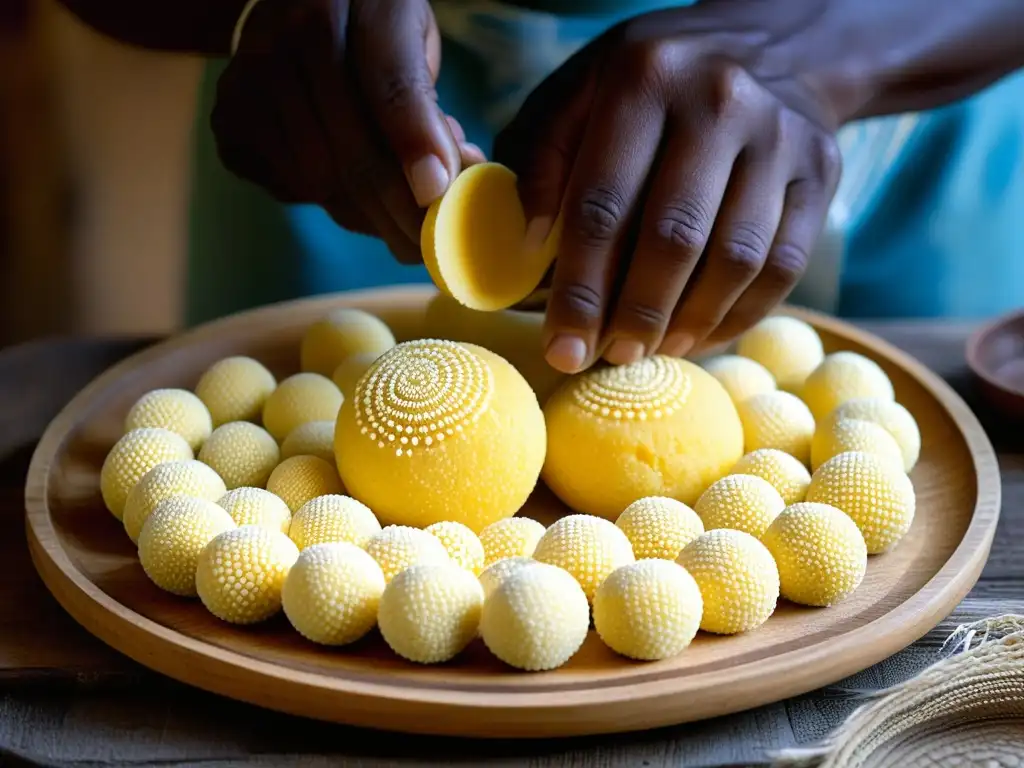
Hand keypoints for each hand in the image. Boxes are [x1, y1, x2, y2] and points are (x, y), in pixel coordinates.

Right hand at [211, 0, 484, 263]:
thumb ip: (432, 112)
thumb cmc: (369, 38)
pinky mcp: (228, 115)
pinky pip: (285, 185)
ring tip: (386, 209)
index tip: (435, 194)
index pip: (392, 84)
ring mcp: (253, 74)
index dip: (415, 144)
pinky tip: (335, 176)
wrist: (293, 8)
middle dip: (397, 212)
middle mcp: (295, 30)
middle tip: (425, 248)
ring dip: (361, 212)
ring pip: (319, 180)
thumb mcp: (415, 50)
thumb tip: (455, 181)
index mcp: (362, 3)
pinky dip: (319, 198)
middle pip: (353, 150)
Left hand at [495, 2, 841, 371]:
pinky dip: (739, 314)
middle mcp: (720, 101)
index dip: (579, 288)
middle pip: (674, 237)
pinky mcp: (822, 169)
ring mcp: (780, 136)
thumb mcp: (580, 90)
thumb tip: (528, 244)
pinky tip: (700, 334)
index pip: (602, 203)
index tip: (562, 347)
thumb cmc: (651, 81)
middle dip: (634, 314)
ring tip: (651, 349)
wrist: (770, 40)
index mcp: (643, 77)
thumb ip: (541, 157)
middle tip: (609, 358)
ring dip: (689, 322)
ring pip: (736, 259)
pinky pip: (784, 264)